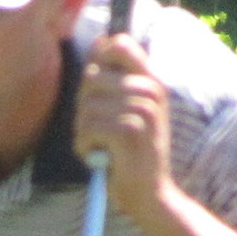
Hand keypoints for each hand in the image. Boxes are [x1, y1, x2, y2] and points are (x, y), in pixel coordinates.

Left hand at [76, 31, 172, 222]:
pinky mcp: (129, 132)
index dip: (98, 59)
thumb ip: (114, 77)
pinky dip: (85, 146)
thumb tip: (98, 41)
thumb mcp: (127, 110)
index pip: (119, 44)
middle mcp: (151, 91)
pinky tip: (100, 157)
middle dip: (85, 106)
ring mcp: (142, 111)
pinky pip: (87, 127)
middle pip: (92, 76)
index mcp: (152, 81)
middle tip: (101, 130)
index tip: (99, 88)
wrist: (150, 194)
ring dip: (84, 131)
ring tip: (102, 146)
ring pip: (87, 105)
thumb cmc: (131, 152)